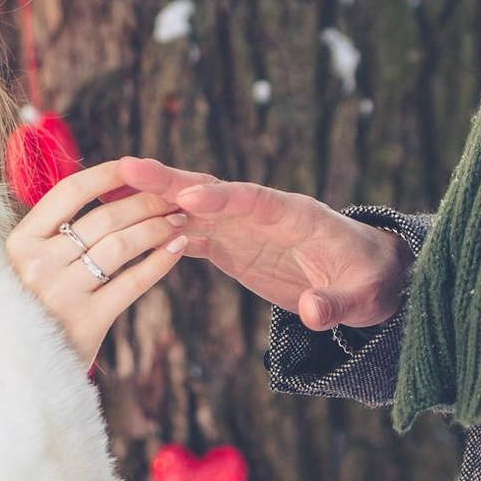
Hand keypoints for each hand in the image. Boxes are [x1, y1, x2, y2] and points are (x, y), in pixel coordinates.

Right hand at [4, 159, 191, 368]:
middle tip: (172, 196)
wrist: (19, 367)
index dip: (107, 175)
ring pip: (122, 246)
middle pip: (103, 218)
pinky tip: (178, 248)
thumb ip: (52, 233)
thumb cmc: (29, 307)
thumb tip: (99, 191)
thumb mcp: (24, 266)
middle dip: (145, 202)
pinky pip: (133, 282)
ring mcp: (62, 294)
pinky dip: (161, 261)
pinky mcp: (88, 322)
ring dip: (157, 227)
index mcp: (21, 242)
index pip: (70, 193)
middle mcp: (38, 265)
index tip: (135, 166)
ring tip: (178, 220)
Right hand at [113, 157, 407, 330]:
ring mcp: (244, 228)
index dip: (222, 198)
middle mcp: (264, 214)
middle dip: (170, 181)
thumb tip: (312, 312)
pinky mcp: (233, 245)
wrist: (370, 276)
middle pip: (211, 192)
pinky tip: (126, 227)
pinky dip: (160, 228)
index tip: (189, 196)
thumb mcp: (364, 298)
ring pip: (192, 209)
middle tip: (126, 167)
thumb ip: (337, 305)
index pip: (254, 200)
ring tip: (108, 189)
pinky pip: (191, 233)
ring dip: (154, 199)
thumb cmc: (372, 281)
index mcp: (298, 216)